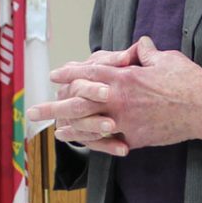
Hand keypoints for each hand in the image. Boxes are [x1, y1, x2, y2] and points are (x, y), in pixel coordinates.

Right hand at [26, 44, 140, 156]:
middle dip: (93, 116)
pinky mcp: (87, 135)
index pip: (79, 84)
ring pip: (82, 127)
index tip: (107, 92)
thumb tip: (130, 54)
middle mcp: (71, 99)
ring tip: (114, 130)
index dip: (92, 89)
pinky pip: (95, 143)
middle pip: (78, 107)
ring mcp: (76, 119)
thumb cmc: (109, 73)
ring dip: (98, 129)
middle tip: (110, 119)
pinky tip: (123, 149)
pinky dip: (109, 146)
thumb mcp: (110, 63)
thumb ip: (118, 59)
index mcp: (76, 80)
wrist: (104, 93)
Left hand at [48, 36, 201, 148]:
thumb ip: (145, 53)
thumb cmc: (187, 80)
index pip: (90, 73)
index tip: (54, 74)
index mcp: (124, 77)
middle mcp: (119, 100)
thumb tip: (139, 45)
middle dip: (54, 106)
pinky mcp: (136, 138)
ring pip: (90, 125)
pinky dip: (94, 142)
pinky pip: (109, 141)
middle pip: (79, 102)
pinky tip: (83, 144)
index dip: (70, 73)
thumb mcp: (164, 58)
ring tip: (52, 131)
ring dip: (69, 127)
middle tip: (33, 111)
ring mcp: (126, 122)